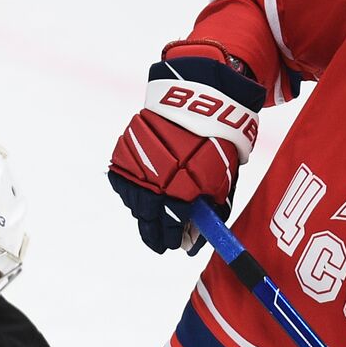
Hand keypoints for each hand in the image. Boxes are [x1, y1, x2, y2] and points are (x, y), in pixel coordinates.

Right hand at [108, 50, 264, 253]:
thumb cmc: (215, 141)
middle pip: (148, 220)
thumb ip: (209, 210)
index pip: (172, 228)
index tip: (176, 245)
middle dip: (155, 233)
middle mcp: (153, 184)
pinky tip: (144, 193)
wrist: (195, 101)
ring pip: (135, 203)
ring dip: (144, 212)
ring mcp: (135, 169)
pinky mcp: (123, 155)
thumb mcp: (222, 179)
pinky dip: (133, 191)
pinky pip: (125, 183)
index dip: (174, 239)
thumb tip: (197, 235)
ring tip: (154, 215)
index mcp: (179, 193)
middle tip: (160, 241)